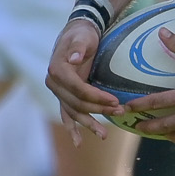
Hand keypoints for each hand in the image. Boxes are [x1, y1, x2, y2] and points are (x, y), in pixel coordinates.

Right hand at [45, 18, 122, 138]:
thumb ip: (78, 47)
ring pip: (73, 112)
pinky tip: (79, 142)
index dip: (97, 97)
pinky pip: (67, 114)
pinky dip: (72, 129)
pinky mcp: (64, 96)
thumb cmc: (82, 34)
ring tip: (104, 135)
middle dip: (99, 109)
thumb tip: (73, 59)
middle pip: (78, 103)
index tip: (115, 100)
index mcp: (57, 70)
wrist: (77, 33)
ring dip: (89, 124)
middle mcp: (54, 83)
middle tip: (120, 112)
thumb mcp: (82, 37)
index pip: (78, 89)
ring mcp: (58, 91)